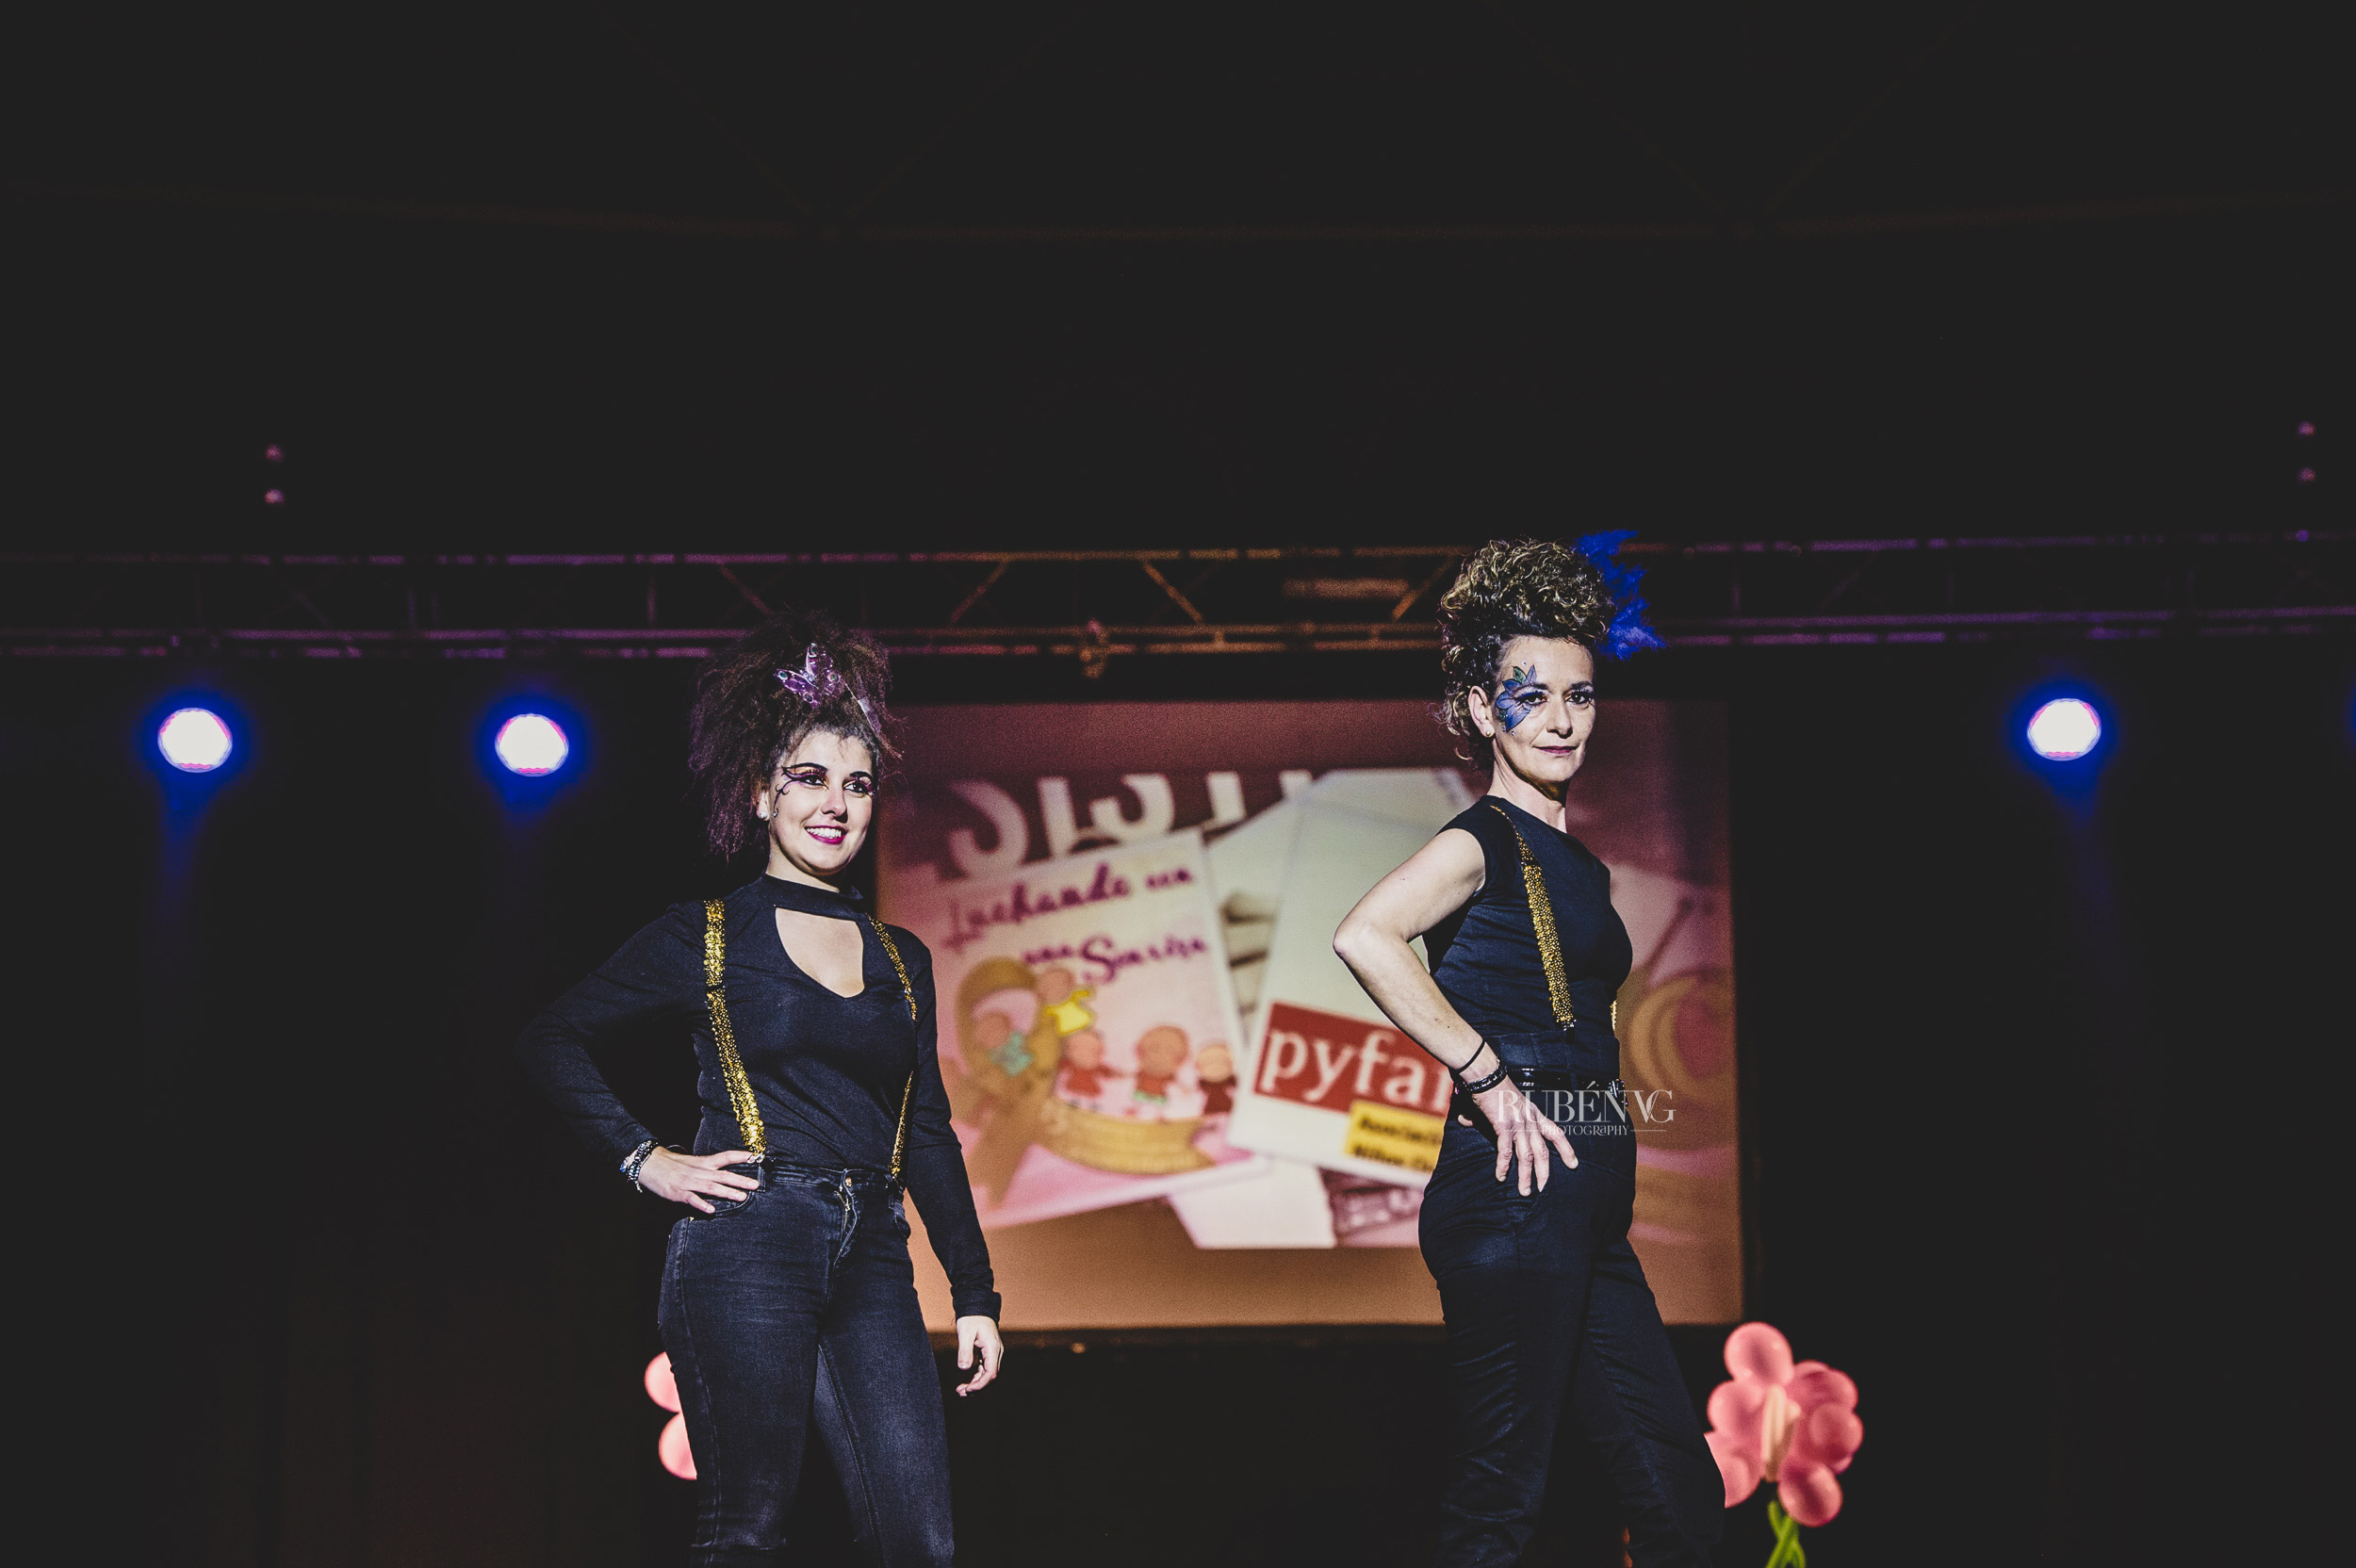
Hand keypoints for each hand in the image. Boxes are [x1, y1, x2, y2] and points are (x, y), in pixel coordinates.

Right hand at [637, 1148, 760, 1212]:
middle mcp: (699, 1171)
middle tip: (756, 1184)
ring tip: (741, 1197)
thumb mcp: (693, 1163)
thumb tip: (725, 1176)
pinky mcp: (678, 1193)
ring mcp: (689, 1182)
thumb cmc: (672, 1165)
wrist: (649, 1163)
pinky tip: (711, 1210)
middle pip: (723, 1175)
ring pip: (711, 1187)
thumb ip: (708, 1169)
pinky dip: (702, 1204)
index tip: (755, 1157)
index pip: (725, 1157)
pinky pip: (692, 1199)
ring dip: (727, 1192)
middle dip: (740, 1180)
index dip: (740, 1156)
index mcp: (703, 1163)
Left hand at [954, 1315, 1002, 1396]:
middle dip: (977, 1388)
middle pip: (991, 1377)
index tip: (968, 1389)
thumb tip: (964, 1368)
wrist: (977, 1307)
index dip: (980, 1384)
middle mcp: (996, 1353)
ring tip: (961, 1391)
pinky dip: (976, 1378)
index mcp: (992, 1348)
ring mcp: (993, 1354)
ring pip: (988, 1375)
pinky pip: (984, 1370)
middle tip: (961, 1393)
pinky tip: (967, 1383)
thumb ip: (965, 1350)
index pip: (991, 1373)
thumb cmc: (971, 1318)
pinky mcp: (988, 1354)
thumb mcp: (965, 1333)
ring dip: (976, 1385)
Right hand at [1472, 1080, 1576, 1194]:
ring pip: (1527, 1156)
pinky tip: (1501, 1176)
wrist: (1487, 1075)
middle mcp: (1530, 1121)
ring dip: (1526, 1176)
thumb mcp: (1503, 1104)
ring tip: (1525, 1191)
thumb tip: (1467, 1121)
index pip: (1556, 1133)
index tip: (1574, 1165)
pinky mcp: (1504, 1126)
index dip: (1566, 1150)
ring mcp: (1518, 1124)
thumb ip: (1491, 1117)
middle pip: (1543, 1151)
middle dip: (1544, 1172)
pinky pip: (1506, 1151)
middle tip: (1542, 1188)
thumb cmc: (1493, 1087)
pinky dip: (1504, 1166)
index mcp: (1534, 1114)